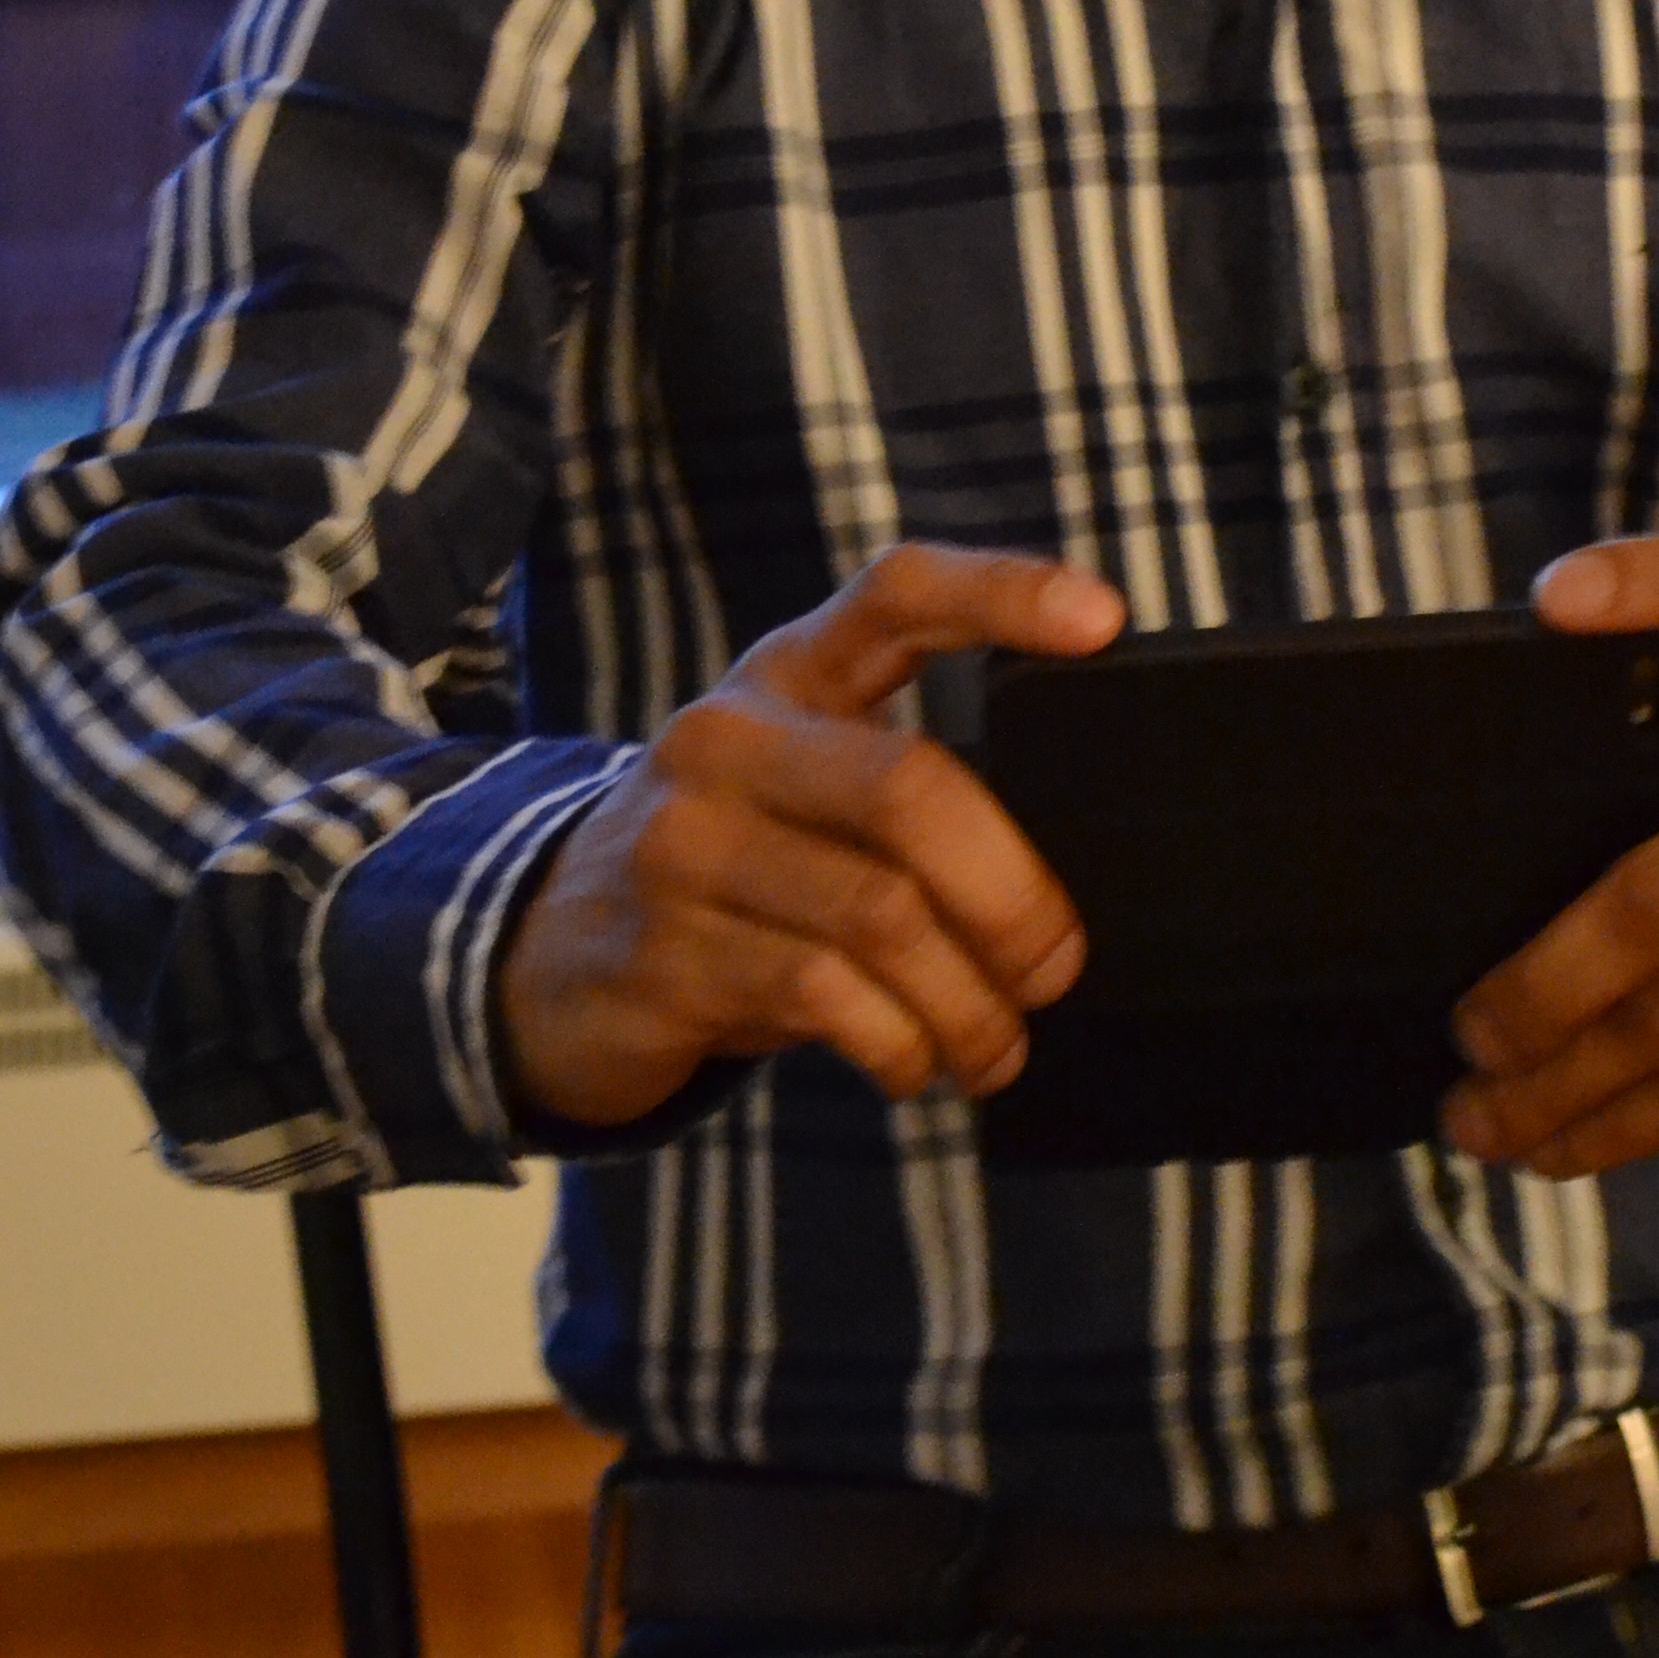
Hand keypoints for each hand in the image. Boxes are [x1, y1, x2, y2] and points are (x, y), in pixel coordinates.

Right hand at [495, 543, 1124, 1134]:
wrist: (552, 954)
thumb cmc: (741, 867)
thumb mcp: (807, 792)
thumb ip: (908, 794)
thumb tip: (1063, 893)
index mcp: (790, 674)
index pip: (897, 595)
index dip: (1001, 593)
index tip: (1106, 619)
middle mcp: (728, 737)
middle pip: (909, 790)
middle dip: (1013, 898)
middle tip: (1057, 970)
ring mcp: (683, 843)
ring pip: (879, 915)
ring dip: (968, 1003)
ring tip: (999, 1049)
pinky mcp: (661, 950)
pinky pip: (823, 994)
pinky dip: (900, 1042)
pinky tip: (916, 1064)